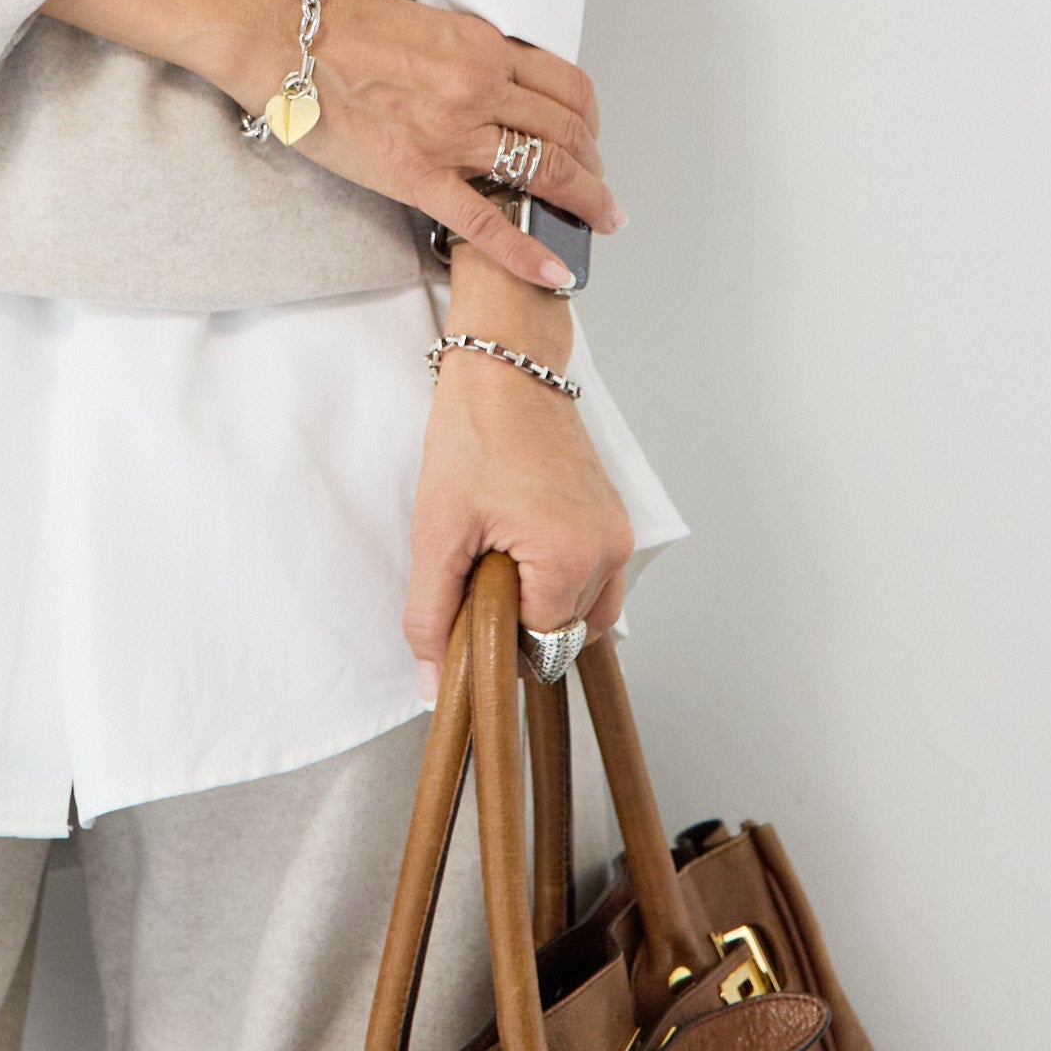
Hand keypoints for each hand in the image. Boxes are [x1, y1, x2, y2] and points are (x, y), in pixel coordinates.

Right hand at [285, 0, 619, 292]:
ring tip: (598, 223)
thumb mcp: (422, 23)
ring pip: (544, 172)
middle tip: (599, 189)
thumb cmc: (335, 24)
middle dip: (594, 166)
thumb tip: (485, 75)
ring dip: (584, 201)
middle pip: (566, 132)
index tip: (592, 138)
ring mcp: (452, 134)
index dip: (589, 120)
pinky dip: (528, 251)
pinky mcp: (416, 176)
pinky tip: (555, 271)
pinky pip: (487, 223)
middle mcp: (480, 87)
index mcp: (481, 47)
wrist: (281, 36)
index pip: (566, 86)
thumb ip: (463, 52)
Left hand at [403, 335, 634, 699]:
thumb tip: (434, 685)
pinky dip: (560, 580)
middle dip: (521, 619)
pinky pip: (595, 580)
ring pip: (585, 614)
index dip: (497, 637)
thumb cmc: (474, 433)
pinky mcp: (615, 520)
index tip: (467, 601)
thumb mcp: (437, 530)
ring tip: (500, 552)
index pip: (540, 649)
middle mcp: (609, 551)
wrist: (507, 365)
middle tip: (480, 565)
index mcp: (571, 558)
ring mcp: (618, 535)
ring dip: (542, 602)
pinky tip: (522, 544)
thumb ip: (432, 614)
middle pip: (565, 635)